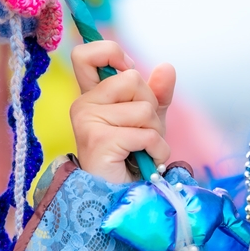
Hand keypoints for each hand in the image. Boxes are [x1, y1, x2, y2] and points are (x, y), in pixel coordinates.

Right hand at [69, 41, 175, 183]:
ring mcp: (87, 121)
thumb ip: (157, 92)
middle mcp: (83, 104)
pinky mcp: (98, 140)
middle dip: (150, 106)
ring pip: (144, 108)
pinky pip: (145, 133)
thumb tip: (166, 67)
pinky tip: (146, 161)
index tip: (128, 71)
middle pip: (132, 79)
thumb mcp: (149, 120)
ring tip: (143, 150)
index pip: (84, 54)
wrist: (122, 197)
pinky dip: (157, 150)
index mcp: (91, 95)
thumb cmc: (133, 157)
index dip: (111, 53)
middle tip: (142, 133)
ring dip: (155, 133)